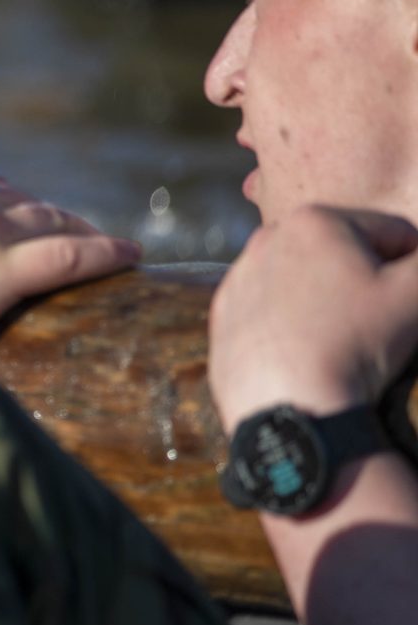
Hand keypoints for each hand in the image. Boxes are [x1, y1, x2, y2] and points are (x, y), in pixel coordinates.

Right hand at [0, 153, 139, 411]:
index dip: (7, 206)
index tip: (23, 223)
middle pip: (22, 201)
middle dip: (41, 223)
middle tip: (65, 244)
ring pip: (52, 223)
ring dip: (82, 234)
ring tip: (108, 248)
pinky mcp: (1, 272)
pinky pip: (71, 255)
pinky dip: (107, 252)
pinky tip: (130, 256)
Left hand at [210, 206, 417, 426]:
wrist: (290, 405)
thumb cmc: (356, 342)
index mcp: (315, 220)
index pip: (393, 232)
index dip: (414, 265)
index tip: (411, 299)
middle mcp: (267, 238)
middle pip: (345, 253)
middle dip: (369, 279)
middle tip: (378, 320)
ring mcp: (239, 276)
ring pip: (307, 280)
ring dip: (331, 299)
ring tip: (345, 337)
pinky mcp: (225, 314)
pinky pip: (273, 309)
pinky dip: (294, 322)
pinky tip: (310, 349)